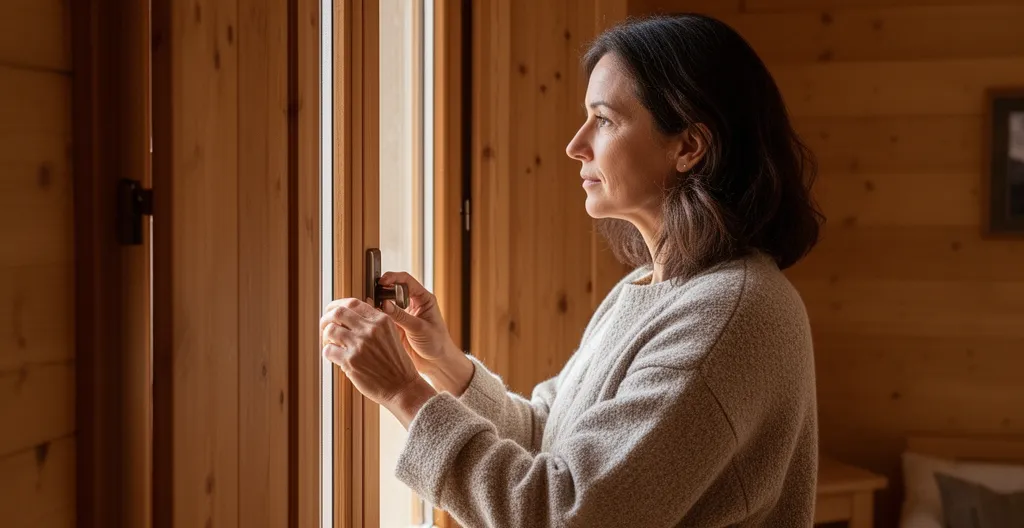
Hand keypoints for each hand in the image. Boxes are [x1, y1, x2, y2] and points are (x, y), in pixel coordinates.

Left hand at [320, 298, 435, 424]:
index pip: (353, 303)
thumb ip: (373, 324)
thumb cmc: (396, 364)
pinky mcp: (351, 361)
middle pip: (338, 312)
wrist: (402, 387)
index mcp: (382, 320)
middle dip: (326, 317)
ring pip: (330, 330)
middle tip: (324, 325)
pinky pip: (328, 350)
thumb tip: (347, 317)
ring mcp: (360, 345)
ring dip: (325, 337)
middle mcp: (371, 329)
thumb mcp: (391, 335)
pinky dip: (328, 352)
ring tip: (330, 343)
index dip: (338, 305)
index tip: (332, 311)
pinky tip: (334, 356)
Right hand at [377, 272, 459, 371]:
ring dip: (377, 305)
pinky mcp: (396, 326)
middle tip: (372, 296)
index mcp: (423, 299)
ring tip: (369, 308)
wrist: (437, 363)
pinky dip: (376, 318)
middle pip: (393, 290)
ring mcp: (403, 315)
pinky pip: (383, 318)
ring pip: (386, 304)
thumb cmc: (437, 343)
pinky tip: (370, 320)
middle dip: (382, 291)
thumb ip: (401, 316)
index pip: (406, 280)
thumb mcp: (419, 328)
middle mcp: (411, 304)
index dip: (393, 278)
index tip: (381, 281)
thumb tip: (384, 304)